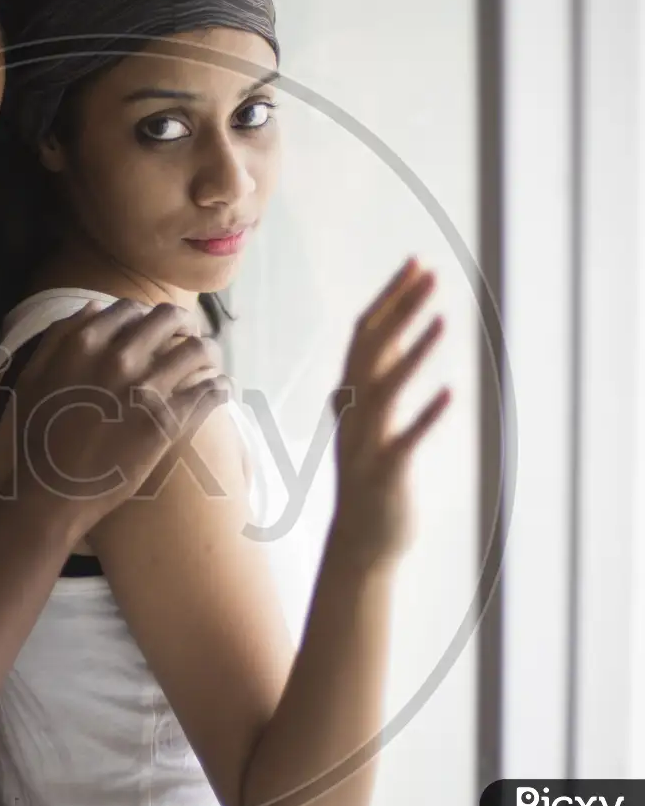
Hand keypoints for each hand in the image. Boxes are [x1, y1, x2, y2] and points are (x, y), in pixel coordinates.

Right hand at [5, 299, 227, 539]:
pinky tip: (219, 392)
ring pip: (198, 350)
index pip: (130, 309)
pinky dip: (219, 388)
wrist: (49, 495)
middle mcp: (118, 358)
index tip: (154, 331)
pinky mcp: (166, 422)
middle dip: (184, 325)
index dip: (146, 317)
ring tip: (210, 365)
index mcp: (84, 343)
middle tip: (188, 338)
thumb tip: (94, 308)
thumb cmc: (34, 440)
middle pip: (169, 319)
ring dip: (208, 353)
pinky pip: (209, 392)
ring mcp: (145, 389)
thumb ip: (59, 337)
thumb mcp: (32, 378)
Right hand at [329, 259, 450, 566]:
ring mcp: (367, 441)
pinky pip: (405, 439)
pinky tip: (451, 393)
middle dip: (402, 309)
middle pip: (373, 349)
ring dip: (413, 352)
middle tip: (431, 273)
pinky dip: (425, 416)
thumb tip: (385, 335)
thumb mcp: (369, 419)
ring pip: (386, 388)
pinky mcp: (386, 472)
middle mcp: (355, 412)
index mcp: (353, 395)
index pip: (366, 333)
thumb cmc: (372, 476)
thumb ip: (375, 378)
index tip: (415, 263)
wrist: (360, 542)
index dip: (391, 298)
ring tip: (443, 319)